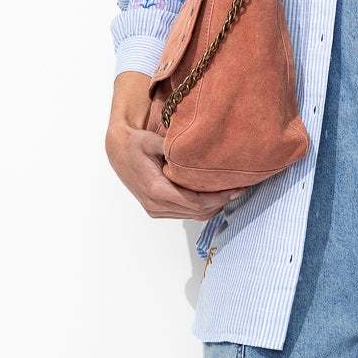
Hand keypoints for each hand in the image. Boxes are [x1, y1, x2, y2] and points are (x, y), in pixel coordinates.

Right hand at [105, 120, 246, 220]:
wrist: (117, 151)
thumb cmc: (135, 143)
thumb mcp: (154, 141)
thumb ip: (175, 148)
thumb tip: (201, 151)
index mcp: (156, 189)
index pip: (196, 202)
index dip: (218, 198)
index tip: (235, 188)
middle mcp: (155, 204)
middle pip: (197, 211)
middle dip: (221, 202)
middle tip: (240, 189)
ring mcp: (155, 209)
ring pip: (193, 215)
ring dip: (213, 207)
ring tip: (231, 192)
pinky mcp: (156, 210)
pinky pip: (185, 213)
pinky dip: (202, 208)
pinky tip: (215, 196)